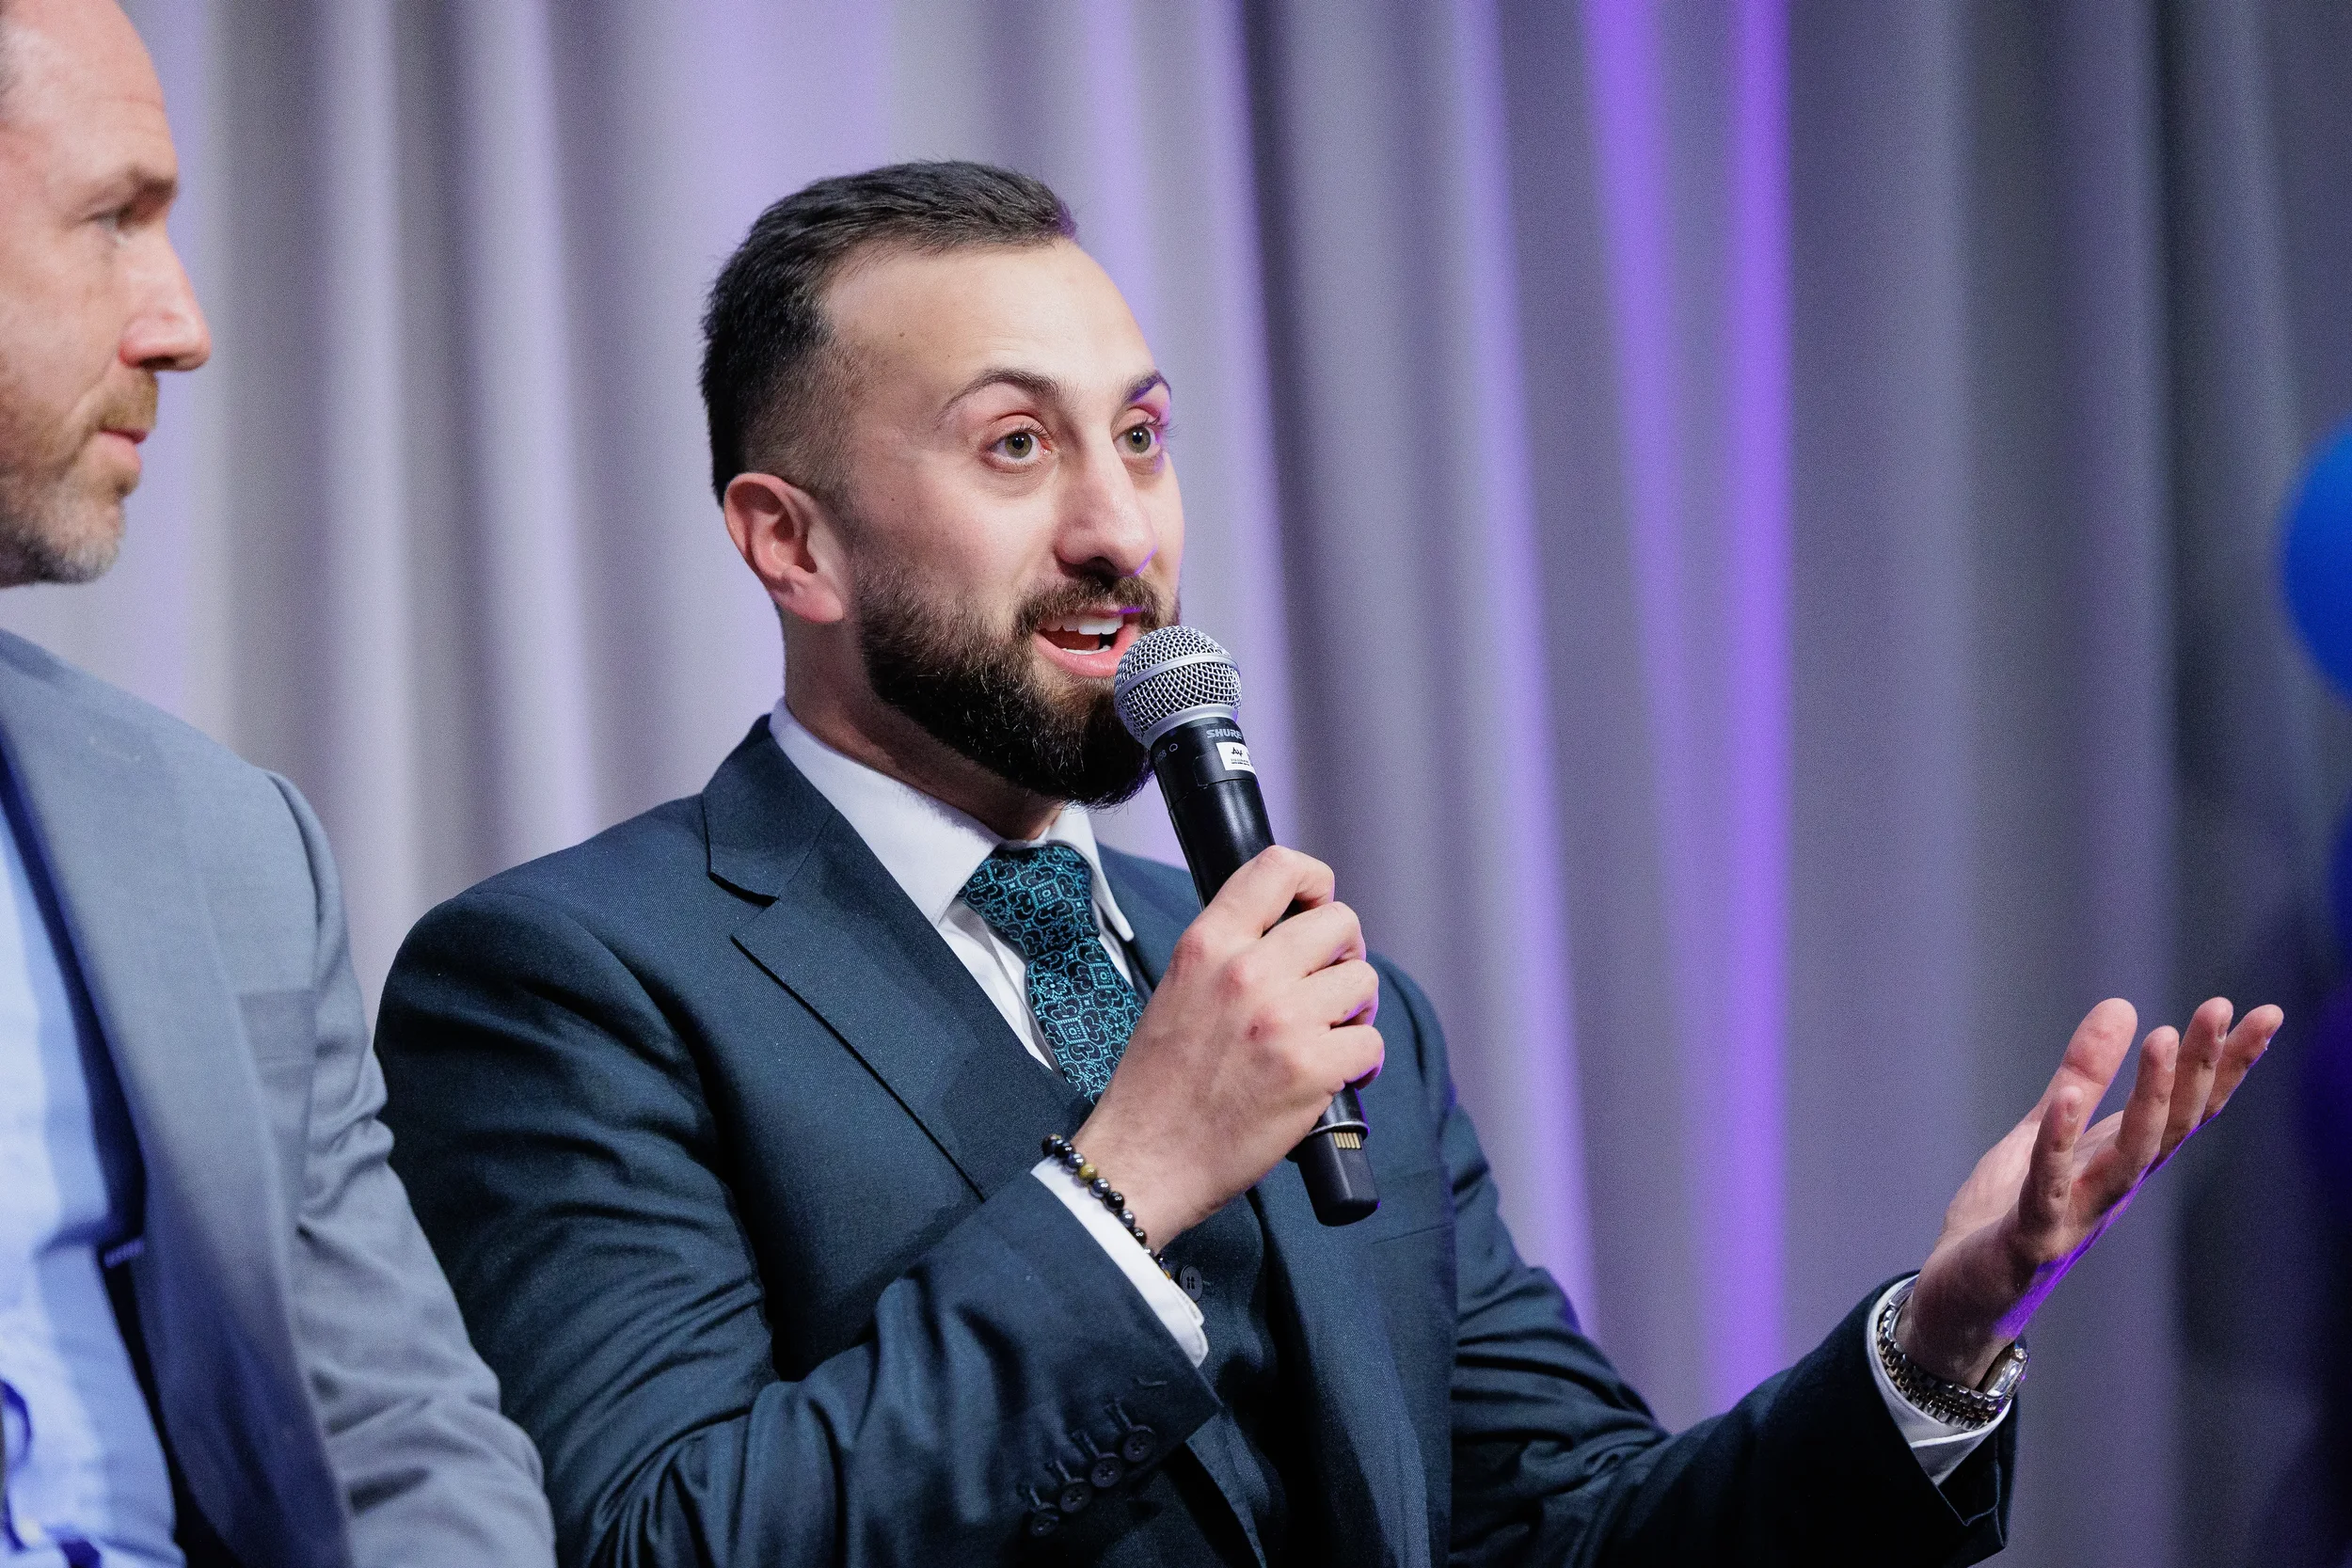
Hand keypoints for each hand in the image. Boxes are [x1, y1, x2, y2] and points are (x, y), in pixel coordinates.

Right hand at [1074, 846, 1383, 1247]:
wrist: (1144, 1158)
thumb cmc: (1158, 1084)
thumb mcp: (1176, 988)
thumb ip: (1229, 955)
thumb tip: (1293, 940)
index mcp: (1207, 944)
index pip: (1278, 867)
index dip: (1315, 882)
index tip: (1316, 909)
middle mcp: (1247, 971)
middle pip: (1341, 923)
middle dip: (1345, 955)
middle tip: (1329, 989)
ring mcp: (1283, 1019)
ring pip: (1363, 982)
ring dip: (1356, 1011)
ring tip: (1329, 1037)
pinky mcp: (1311, 1068)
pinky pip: (1370, 1043)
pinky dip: (1361, 1064)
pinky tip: (1336, 1077)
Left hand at [1900, 996, 2278, 1385]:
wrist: (1962, 1298)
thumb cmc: (2008, 1212)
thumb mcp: (2045, 1129)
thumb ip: (2083, 1075)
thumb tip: (2124, 1005)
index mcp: (2120, 1160)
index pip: (2186, 1107)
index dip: (2225, 1062)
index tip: (2264, 1011)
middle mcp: (2113, 1189)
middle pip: (2170, 1126)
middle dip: (2198, 1068)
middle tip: (2220, 1007)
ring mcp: (2077, 1217)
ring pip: (2128, 1158)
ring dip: (2148, 1099)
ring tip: (2161, 1038)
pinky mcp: (2031, 1240)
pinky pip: (2047, 1189)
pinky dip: (2057, 1146)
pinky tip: (2067, 1098)